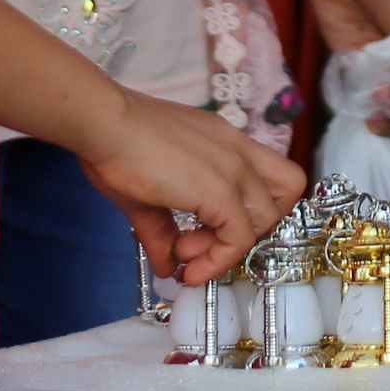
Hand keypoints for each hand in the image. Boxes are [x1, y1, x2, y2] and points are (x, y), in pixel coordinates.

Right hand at [75, 87, 308, 284]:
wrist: (104, 124)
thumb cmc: (118, 146)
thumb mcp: (149, 193)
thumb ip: (165, 231)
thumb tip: (167, 266)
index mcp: (226, 143)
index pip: (271, 176)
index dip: (252, 210)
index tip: (210, 232)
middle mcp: (239, 151)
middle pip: (286, 193)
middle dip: (252, 227)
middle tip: (209, 241)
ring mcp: (234, 168)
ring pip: (267, 220)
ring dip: (230, 248)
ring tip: (187, 253)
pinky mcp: (221, 190)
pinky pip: (238, 239)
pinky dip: (217, 260)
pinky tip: (185, 263)